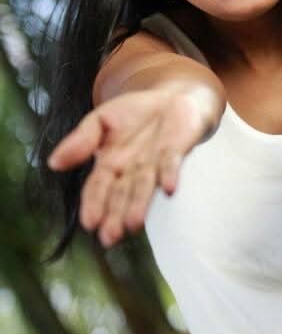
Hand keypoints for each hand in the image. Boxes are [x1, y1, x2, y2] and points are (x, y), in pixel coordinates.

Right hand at [48, 86, 218, 246]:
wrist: (172, 97)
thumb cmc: (135, 113)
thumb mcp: (101, 119)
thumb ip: (81, 140)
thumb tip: (53, 162)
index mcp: (110, 164)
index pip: (98, 188)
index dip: (93, 204)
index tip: (90, 222)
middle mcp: (132, 170)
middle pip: (121, 195)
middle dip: (115, 216)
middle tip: (110, 237)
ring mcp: (155, 162)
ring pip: (145, 185)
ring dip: (140, 204)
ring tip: (133, 223)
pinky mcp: (177, 151)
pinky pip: (172, 163)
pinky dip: (170, 174)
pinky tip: (168, 188)